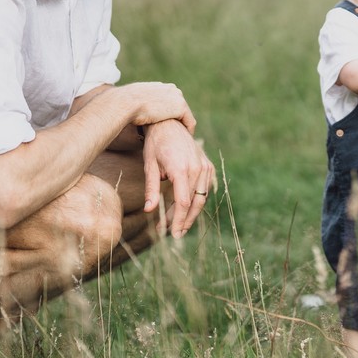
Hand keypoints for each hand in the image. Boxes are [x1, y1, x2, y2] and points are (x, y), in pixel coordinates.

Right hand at [117, 81, 196, 133]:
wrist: (126, 103)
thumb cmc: (124, 104)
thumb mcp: (132, 100)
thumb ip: (139, 103)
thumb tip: (135, 110)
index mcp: (161, 86)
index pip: (171, 101)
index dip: (170, 114)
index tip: (168, 126)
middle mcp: (172, 89)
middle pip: (180, 107)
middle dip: (179, 120)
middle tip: (176, 134)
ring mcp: (178, 97)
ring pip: (185, 115)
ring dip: (183, 126)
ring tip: (180, 139)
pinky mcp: (181, 107)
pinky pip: (190, 122)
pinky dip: (188, 131)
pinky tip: (184, 140)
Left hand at [142, 119, 215, 237]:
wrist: (170, 123)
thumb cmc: (156, 144)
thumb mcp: (150, 165)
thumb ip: (151, 189)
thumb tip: (149, 210)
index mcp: (182, 169)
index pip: (182, 203)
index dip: (177, 220)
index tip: (170, 232)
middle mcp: (197, 168)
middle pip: (194, 204)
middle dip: (184, 221)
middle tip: (174, 234)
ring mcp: (205, 166)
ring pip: (201, 198)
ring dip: (190, 214)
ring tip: (178, 225)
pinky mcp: (207, 166)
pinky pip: (205, 189)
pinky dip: (196, 201)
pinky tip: (185, 209)